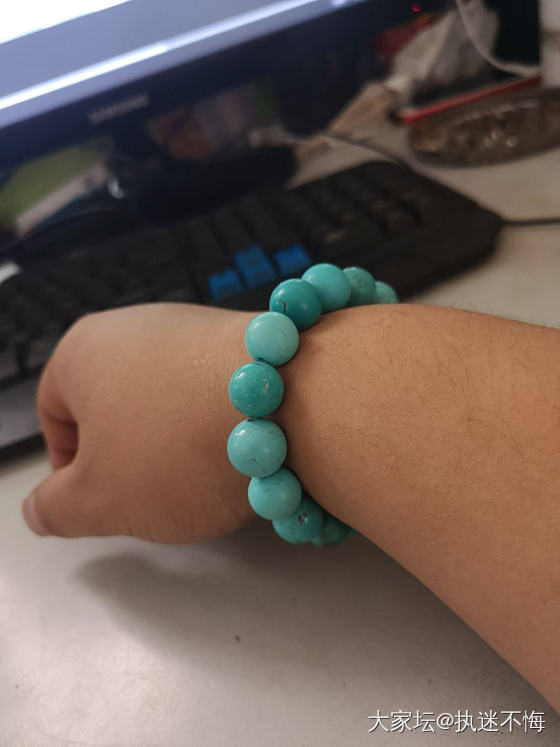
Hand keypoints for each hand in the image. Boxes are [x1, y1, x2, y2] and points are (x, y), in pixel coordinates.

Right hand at [23, 303, 255, 541]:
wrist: (292, 400)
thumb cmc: (175, 449)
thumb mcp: (98, 501)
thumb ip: (55, 508)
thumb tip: (38, 508)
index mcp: (83, 350)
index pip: (55, 412)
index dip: (70, 465)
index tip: (106, 498)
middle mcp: (138, 324)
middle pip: (118, 405)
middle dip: (133, 456)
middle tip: (158, 493)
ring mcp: (196, 326)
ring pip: (172, 400)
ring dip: (182, 443)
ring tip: (210, 472)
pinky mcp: (248, 338)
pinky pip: (218, 390)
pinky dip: (223, 423)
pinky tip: (245, 449)